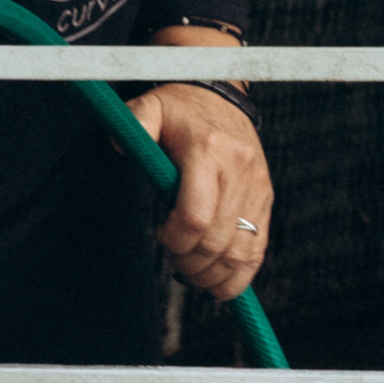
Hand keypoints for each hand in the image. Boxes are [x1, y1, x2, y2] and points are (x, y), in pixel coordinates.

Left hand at [123, 60, 272, 305]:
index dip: (176, 239)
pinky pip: (258, 249)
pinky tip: (219, 287)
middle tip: (175, 262)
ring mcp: (257, 188)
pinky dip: (240, 276)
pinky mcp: (265, 199)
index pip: (196, 216)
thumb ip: (135, 123)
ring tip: (192, 276)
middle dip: (191, 262)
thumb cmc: (179, 109)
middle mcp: (238, 171)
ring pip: (241, 252)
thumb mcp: (151, 106)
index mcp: (208, 151)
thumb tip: (118, 144)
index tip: (161, 236)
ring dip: (214, 275)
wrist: (221, 96)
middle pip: (217, 241)